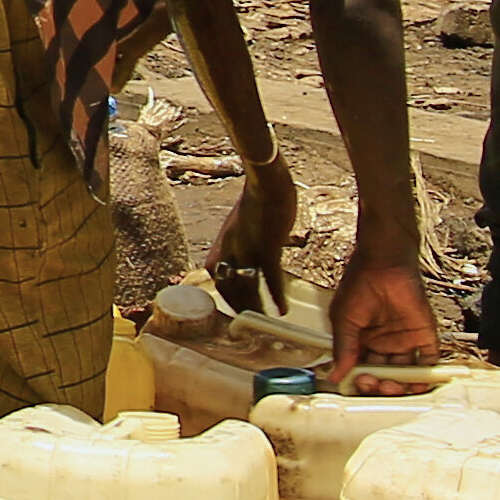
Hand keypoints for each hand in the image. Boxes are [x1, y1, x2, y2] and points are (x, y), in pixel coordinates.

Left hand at [206, 158, 297, 305]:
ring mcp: (246, 248)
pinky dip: (276, 295)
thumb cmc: (259, 199)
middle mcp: (229, 248)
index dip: (225, 294)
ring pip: (246, 287)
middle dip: (240, 306)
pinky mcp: (266, 246)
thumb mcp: (243, 223)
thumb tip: (253, 253)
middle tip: (252, 320)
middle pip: (229, 287)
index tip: (237, 306)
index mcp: (222, 242)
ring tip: (268, 319)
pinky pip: (269, 278)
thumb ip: (244, 240)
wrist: (266, 179)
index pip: (216, 276)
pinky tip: (283, 309)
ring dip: (256, 306)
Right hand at [326, 249, 441, 378]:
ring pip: (405, 372)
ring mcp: (404, 340)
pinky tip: (417, 384)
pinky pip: (429, 360)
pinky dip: (426, 376)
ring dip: (400, 385)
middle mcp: (383, 342)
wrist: (384, 263)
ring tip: (392, 387)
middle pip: (384, 374)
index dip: (359, 381)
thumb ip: (343, 348)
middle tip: (373, 385)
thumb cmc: (361, 282)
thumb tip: (336, 373)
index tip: (355, 388)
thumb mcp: (343, 319)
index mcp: (362, 340)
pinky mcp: (424, 335)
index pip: (361, 369)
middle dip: (379, 385)